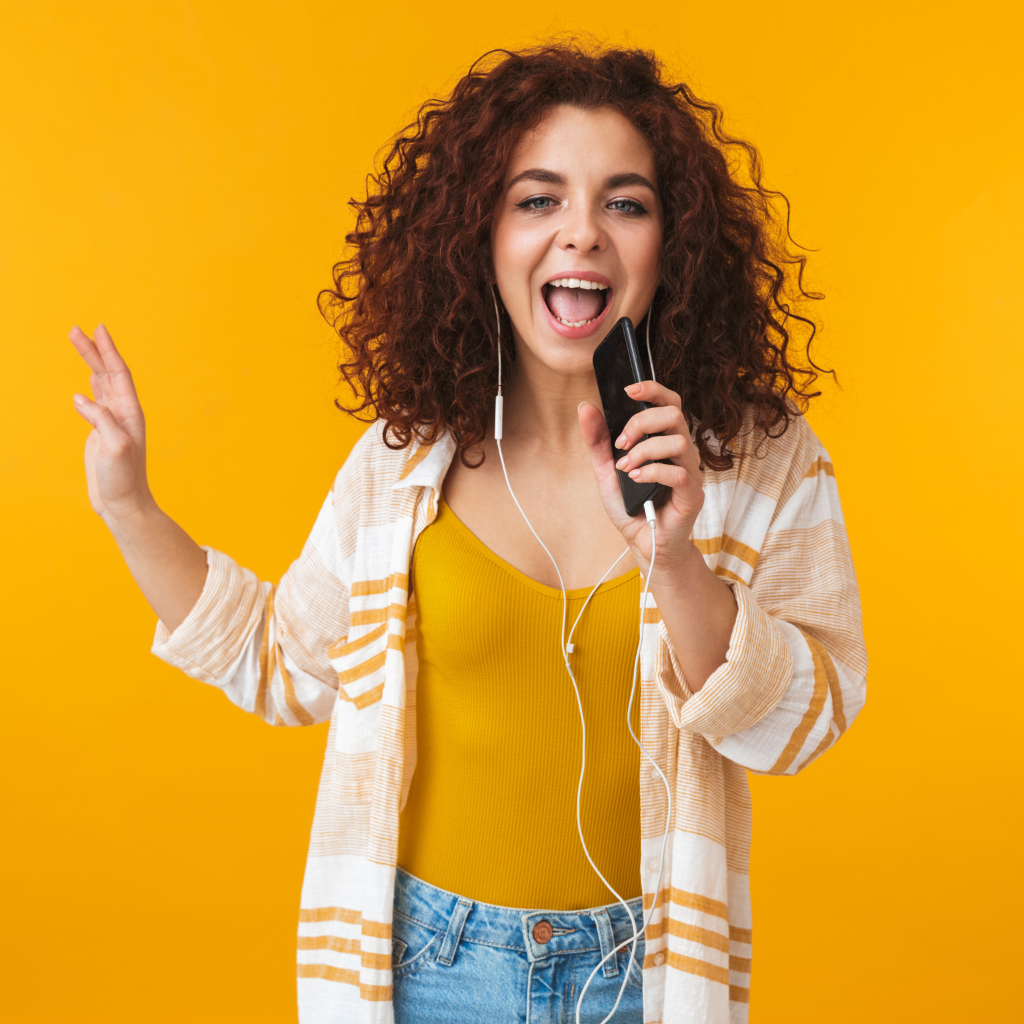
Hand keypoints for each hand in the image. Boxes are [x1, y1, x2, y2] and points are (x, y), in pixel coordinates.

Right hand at [70, 324, 153, 521]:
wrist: (123, 502)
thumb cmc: (123, 478)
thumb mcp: (114, 447)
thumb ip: (101, 420)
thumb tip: (80, 398)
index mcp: (130, 413)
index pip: (119, 374)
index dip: (108, 351)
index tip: (98, 329)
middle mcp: (124, 414)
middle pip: (108, 373)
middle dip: (94, 350)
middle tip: (76, 329)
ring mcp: (113, 422)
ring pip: (101, 384)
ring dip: (91, 363)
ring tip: (78, 342)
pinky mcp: (101, 432)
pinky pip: (96, 402)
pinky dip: (91, 386)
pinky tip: (86, 379)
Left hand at [578, 380, 704, 584]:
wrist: (644, 543)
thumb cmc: (632, 507)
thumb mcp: (606, 471)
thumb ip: (598, 441)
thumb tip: (586, 407)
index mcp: (665, 441)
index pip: (670, 403)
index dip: (653, 389)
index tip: (628, 390)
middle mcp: (682, 452)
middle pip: (674, 414)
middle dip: (641, 423)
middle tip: (621, 444)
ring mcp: (691, 472)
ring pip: (677, 441)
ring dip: (644, 451)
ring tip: (626, 468)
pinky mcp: (693, 494)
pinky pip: (678, 472)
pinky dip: (652, 471)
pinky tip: (636, 479)